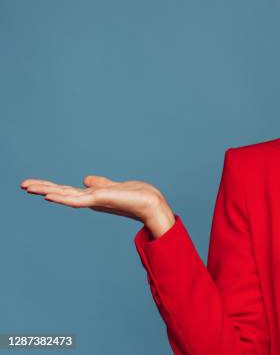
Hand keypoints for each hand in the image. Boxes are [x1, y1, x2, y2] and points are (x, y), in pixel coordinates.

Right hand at [20, 175, 174, 237]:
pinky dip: (62, 198)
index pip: (68, 191)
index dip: (51, 187)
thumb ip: (100, 184)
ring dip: (47, 191)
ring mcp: (94, 201)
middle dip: (43, 188)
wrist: (151, 204)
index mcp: (93, 196)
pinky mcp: (100, 200)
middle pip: (62, 193)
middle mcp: (91, 200)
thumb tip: (85, 179)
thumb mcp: (114, 187)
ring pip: (65, 196)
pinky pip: (77, 199)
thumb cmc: (137, 197)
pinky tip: (49, 195)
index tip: (33, 184)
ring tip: (29, 187)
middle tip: (22, 185)